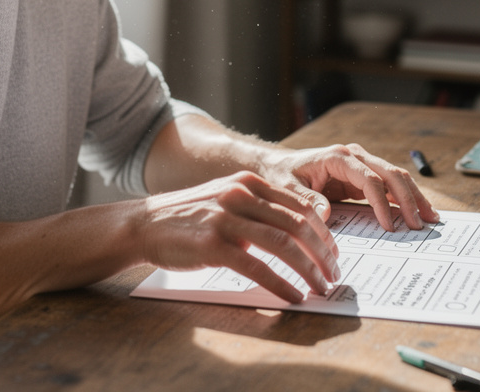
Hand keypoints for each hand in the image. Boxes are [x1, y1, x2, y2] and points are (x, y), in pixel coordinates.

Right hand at [139, 171, 341, 303]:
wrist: (144, 224)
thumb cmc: (188, 217)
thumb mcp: (225, 200)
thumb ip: (257, 210)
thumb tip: (294, 237)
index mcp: (249, 183)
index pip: (300, 206)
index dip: (323, 232)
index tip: (334, 253)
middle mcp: (241, 195)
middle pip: (298, 224)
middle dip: (323, 253)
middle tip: (335, 274)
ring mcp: (227, 219)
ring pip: (283, 245)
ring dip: (309, 270)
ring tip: (321, 288)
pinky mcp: (214, 245)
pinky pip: (258, 267)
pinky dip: (281, 284)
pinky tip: (293, 296)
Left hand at [259, 143, 440, 232]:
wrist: (276, 166)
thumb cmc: (280, 176)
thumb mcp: (287, 189)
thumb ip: (307, 200)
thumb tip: (325, 215)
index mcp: (338, 157)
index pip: (370, 180)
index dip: (382, 203)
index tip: (390, 227)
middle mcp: (354, 157)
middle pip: (391, 174)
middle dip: (409, 198)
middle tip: (422, 223)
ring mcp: (361, 165)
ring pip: (396, 178)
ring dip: (414, 197)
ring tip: (430, 218)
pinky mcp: (362, 176)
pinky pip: (388, 187)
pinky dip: (404, 199)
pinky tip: (416, 212)